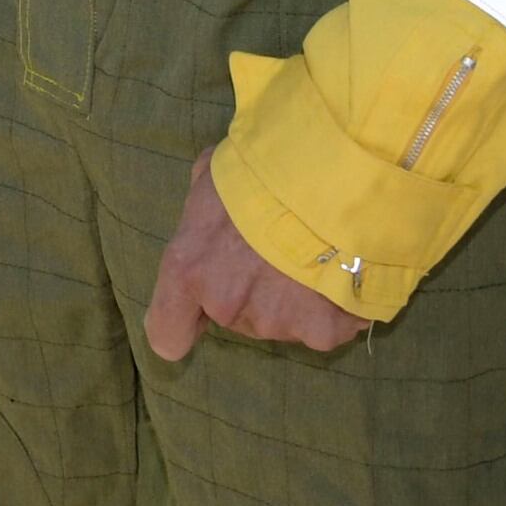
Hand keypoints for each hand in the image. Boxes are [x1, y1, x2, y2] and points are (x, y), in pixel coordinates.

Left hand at [143, 151, 366, 360]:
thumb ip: (201, 214)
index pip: (167, 333)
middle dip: (247, 291)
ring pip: (278, 321)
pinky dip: (331, 307)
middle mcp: (226, 306)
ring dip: (290, 299)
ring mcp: (276, 323)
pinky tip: (339, 272)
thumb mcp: (211, 178)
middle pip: (232, 316)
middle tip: (272, 251)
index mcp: (189, 270)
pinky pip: (323, 326)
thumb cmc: (260, 172)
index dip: (179, 324)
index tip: (194, 314)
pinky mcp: (323, 332)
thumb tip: (208, 219)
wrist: (331, 180)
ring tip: (310, 255)